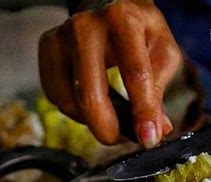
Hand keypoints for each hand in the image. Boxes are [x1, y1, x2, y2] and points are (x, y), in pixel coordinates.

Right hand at [39, 0, 181, 145]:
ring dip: (93, 123)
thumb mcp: (163, 53)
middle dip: (109, 130)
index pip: (135, 75)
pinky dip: (76, 113)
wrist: (109, 4)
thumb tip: (156, 131)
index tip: (148, 139)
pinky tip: (93, 106)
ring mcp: (61, 37)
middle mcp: (86, 26)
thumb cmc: (140, 33)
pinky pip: (57, 97)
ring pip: (70, 102)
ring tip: (113, 120)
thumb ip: (159, 92)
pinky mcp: (47, 49)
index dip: (143, 112)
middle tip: (124, 139)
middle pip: (90, 95)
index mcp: (124, 20)